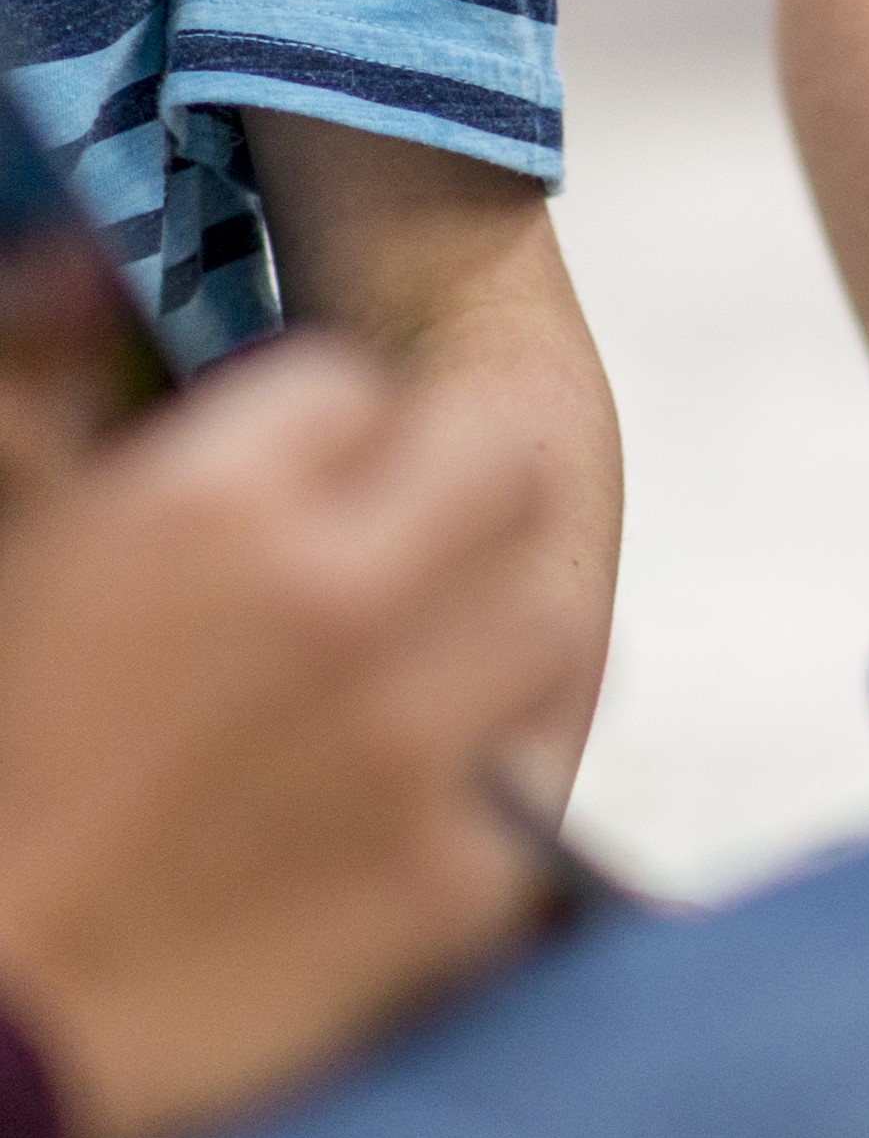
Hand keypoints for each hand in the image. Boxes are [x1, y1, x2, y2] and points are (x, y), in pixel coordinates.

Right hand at [0, 342, 566, 1137]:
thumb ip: (34, 378)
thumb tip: (91, 255)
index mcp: (209, 508)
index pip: (350, 387)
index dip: (308, 435)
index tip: (271, 488)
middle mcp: (347, 600)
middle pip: (502, 466)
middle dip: (448, 489)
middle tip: (381, 551)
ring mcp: (425, 743)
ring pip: (549, 616)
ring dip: (484, 635)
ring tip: (395, 682)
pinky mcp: (466, 883)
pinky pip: (528, 784)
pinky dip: (474, 796)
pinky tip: (389, 817)